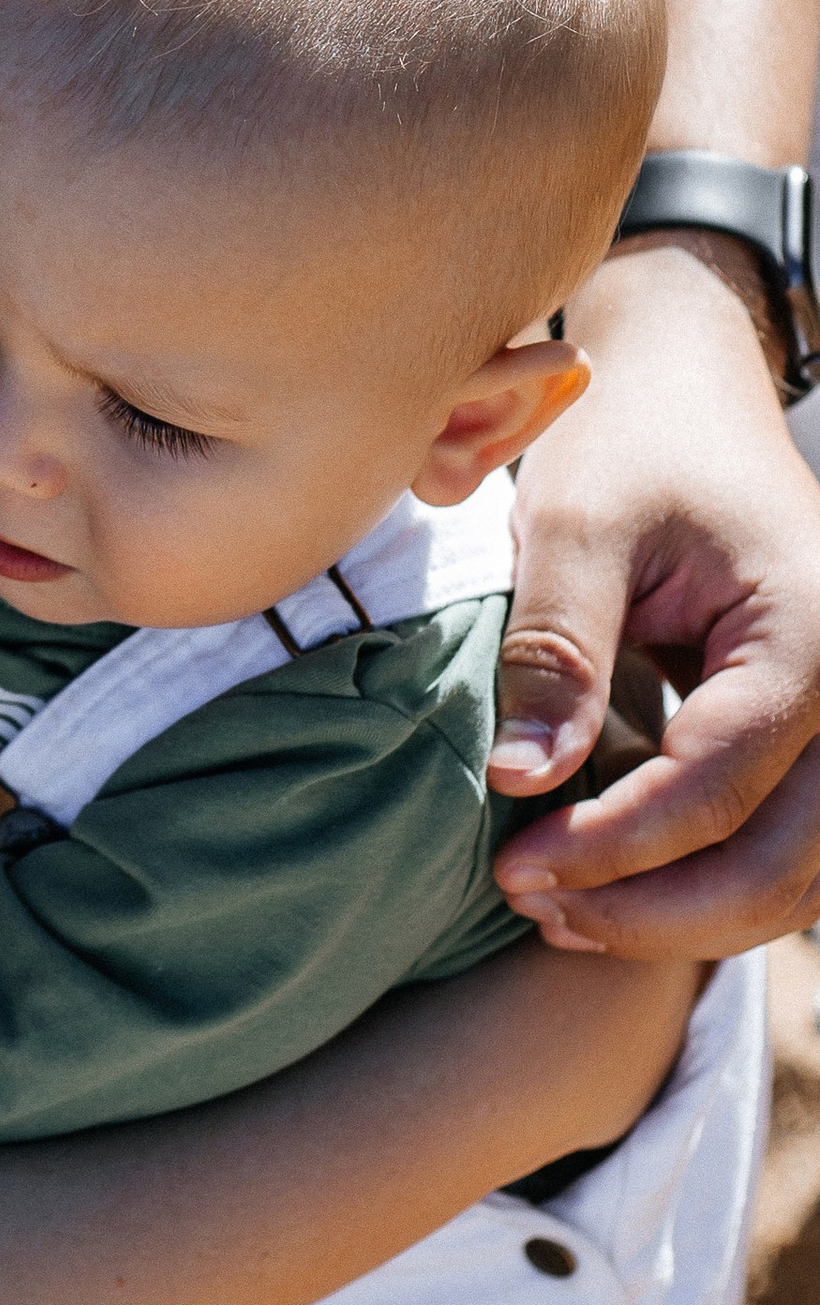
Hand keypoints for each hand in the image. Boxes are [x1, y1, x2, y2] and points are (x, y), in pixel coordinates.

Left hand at [490, 239, 819, 952]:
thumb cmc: (631, 443)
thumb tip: (522, 781)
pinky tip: (604, 881)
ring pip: (791, 873)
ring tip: (558, 911)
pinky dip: (702, 877)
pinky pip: (780, 840)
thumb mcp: (573, 526)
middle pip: (780, 861)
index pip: (718, 782)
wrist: (686, 392)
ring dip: (681, 912)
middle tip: (530, 903)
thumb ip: (554, 652)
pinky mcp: (811, 734)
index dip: (615, 843)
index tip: (515, 868)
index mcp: (811, 631)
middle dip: (653, 907)